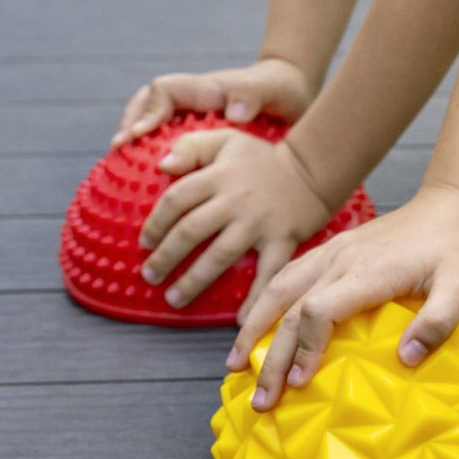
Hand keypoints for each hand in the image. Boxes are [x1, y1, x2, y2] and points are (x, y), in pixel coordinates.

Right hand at [112, 57, 312, 147]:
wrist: (291, 98)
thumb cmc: (279, 90)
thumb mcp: (270, 89)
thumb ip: (251, 96)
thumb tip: (234, 114)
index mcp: (202, 89)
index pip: (163, 92)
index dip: (147, 111)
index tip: (140, 134)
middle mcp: (190, 102)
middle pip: (146, 106)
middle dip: (129, 124)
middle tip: (118, 149)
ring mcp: (191, 120)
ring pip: (152, 125)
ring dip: (135, 142)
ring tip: (120, 165)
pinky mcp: (198, 138)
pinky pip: (169, 146)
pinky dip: (155, 160)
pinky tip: (151, 187)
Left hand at [138, 130, 332, 316]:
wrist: (313, 169)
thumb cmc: (264, 158)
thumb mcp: (226, 139)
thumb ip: (191, 147)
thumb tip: (162, 166)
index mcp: (218, 176)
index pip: (177, 200)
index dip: (156, 223)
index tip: (145, 243)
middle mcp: (235, 200)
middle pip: (191, 230)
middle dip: (166, 257)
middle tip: (150, 276)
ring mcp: (258, 223)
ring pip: (220, 255)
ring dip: (194, 280)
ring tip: (175, 298)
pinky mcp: (282, 240)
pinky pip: (267, 272)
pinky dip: (255, 297)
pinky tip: (240, 319)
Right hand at [228, 185, 458, 410]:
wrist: (451, 207)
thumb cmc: (458, 249)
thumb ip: (438, 322)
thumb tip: (406, 359)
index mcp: (369, 272)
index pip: (320, 310)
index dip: (306, 348)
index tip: (299, 383)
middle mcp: (341, 260)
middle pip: (290, 307)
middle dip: (271, 356)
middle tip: (259, 399)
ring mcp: (333, 253)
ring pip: (278, 288)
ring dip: (254, 326)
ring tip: (236, 364)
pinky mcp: (333, 250)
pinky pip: (287, 275)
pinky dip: (265, 302)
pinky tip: (255, 325)